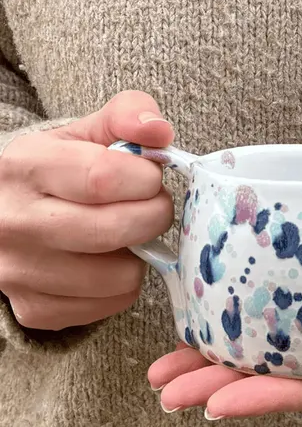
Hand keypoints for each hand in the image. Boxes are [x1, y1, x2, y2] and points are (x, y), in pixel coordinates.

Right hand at [0, 91, 174, 329]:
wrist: (6, 215)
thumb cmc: (56, 171)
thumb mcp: (83, 132)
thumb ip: (126, 116)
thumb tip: (159, 133)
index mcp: (24, 167)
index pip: (103, 177)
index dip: (145, 178)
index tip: (150, 177)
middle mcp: (13, 223)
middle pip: (114, 230)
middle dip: (153, 215)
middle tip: (151, 205)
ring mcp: (19, 272)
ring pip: (119, 276)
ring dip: (139, 254)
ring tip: (125, 233)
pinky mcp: (34, 310)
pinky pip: (111, 304)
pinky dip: (123, 283)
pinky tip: (107, 260)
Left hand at [149, 294, 301, 417]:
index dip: (263, 399)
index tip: (214, 404)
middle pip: (276, 381)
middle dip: (217, 385)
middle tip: (162, 387)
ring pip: (268, 358)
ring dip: (215, 362)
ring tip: (161, 368)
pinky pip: (282, 326)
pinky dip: (243, 325)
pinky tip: (205, 321)